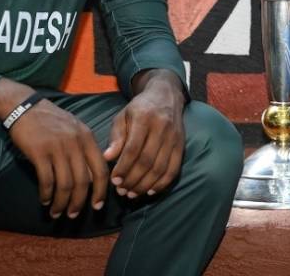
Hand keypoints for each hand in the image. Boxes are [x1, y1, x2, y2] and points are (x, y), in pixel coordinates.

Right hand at [8, 99, 109, 218]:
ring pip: (64, 184)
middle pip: (82, 182)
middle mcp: (75, 143)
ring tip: (57, 212)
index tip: (97, 206)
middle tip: (73, 215)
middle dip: (79, 202)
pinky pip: (46, 180)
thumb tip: (93, 176)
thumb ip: (86, 149)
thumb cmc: (52, 121)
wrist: (25, 107)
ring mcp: (57, 148)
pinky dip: (46, 194)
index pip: (100, 169)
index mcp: (87, 138)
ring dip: (61, 202)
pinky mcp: (39, 152)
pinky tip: (45, 200)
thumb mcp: (75, 129)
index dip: (101, 191)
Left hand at [104, 71, 185, 198]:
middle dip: (133, 180)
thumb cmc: (140, 108)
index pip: (133, 148)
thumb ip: (116, 137)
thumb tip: (108, 158)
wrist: (166, 95)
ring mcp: (174, 137)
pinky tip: (150, 191)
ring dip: (145, 185)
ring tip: (132, 193)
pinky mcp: (181, 145)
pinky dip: (162, 183)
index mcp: (143, 118)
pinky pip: (174, 169)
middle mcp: (161, 127)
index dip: (123, 167)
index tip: (114, 181)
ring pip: (160, 168)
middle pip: (147, 161)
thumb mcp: (123, 116)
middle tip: (121, 191)